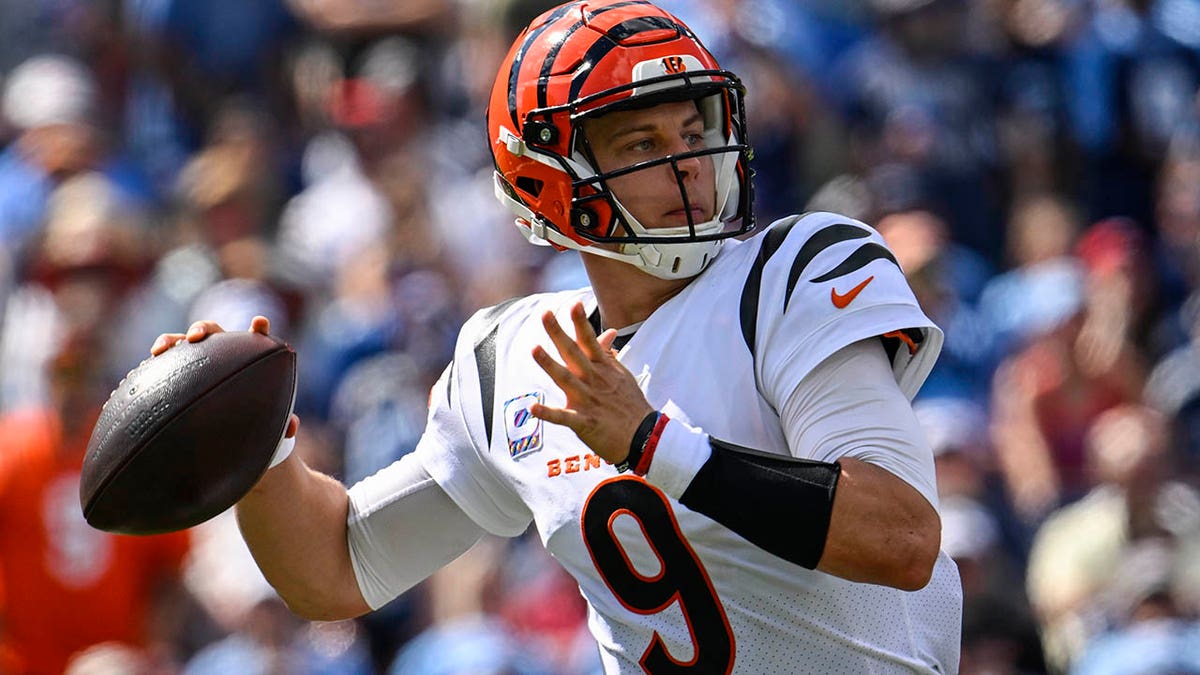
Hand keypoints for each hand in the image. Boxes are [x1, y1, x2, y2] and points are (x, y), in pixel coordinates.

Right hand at [151, 316, 299, 440]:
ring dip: (171, 340)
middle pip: (212, 332)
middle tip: (197, 336)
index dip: (259, 329)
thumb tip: (292, 429)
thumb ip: (283, 422)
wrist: (228, 426)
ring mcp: (197, 360)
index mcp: (247, 358)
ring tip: (161, 349)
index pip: (256, 339)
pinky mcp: (178, 372)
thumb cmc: (253, 416)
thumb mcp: (268, 420)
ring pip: (183, 343)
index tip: (260, 322)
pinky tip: (139, 372)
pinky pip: (164, 364)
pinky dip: (154, 364)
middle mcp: (221, 353)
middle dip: (203, 328)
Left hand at [530, 302, 653, 463]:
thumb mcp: (622, 376)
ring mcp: (589, 401)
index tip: (573, 303)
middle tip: (545, 314)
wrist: (644, 437)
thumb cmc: (631, 405)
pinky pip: (563, 417)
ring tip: (534, 349)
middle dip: (559, 333)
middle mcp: (594, 380)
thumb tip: (609, 333)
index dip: (581, 322)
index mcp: (603, 369)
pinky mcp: (584, 422)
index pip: (590, 341)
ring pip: (566, 379)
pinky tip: (533, 408)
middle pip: (574, 353)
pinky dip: (548, 413)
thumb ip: (609, 354)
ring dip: (550, 364)